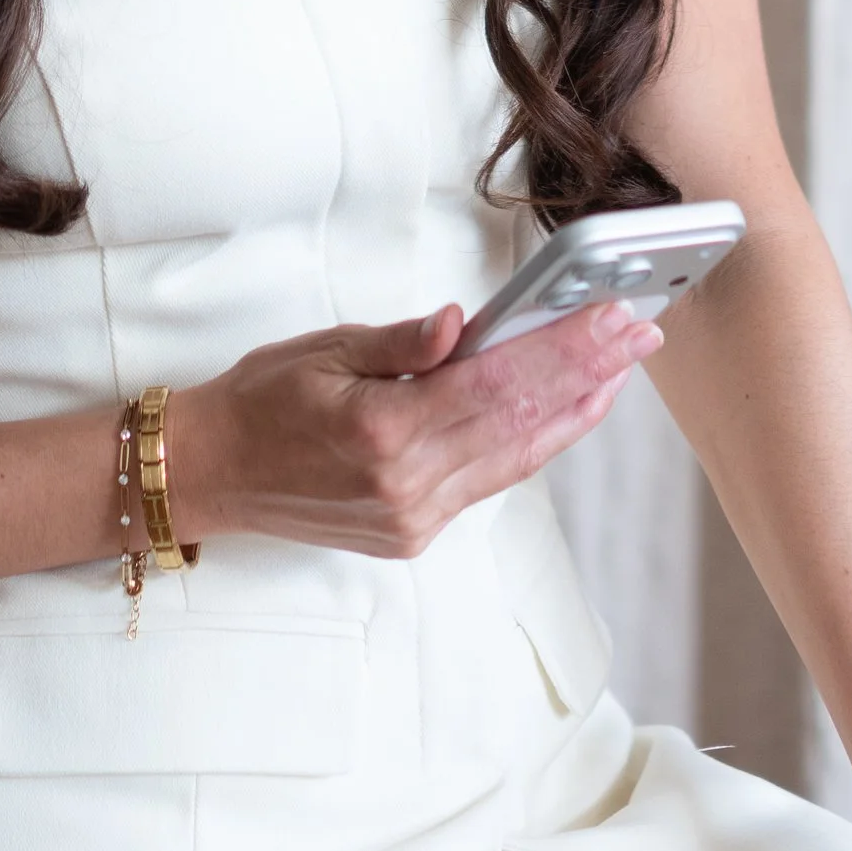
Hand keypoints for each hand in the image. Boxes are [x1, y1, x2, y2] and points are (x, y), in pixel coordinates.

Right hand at [170, 298, 661, 556]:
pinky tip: (565, 411)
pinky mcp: (415, 533)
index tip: (611, 317)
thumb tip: (462, 323)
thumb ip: (401, 342)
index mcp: (383, 434)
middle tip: (639, 333)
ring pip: (516, 459)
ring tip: (619, 368)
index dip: (562, 349)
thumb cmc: (260, 401)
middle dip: (588, 373)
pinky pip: (491, 482)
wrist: (211, 475)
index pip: (497, 384)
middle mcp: (408, 487)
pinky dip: (534, 443)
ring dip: (574, 411)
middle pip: (520, 422)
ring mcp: (414, 518)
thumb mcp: (324, 350)